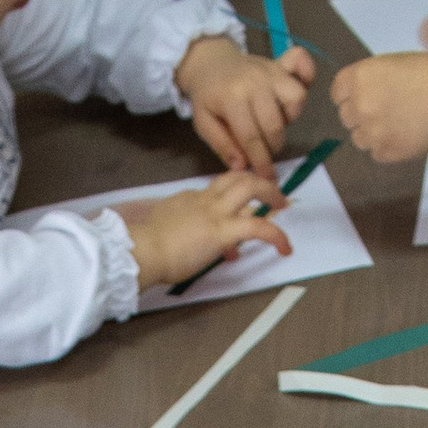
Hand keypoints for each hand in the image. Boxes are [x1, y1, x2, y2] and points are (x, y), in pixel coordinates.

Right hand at [122, 166, 294, 296]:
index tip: (236, 220)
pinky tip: (285, 247)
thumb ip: (181, 232)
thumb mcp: (164, 232)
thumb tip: (194, 243)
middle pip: (237, 177)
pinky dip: (276, 235)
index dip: (230, 203)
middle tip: (273, 195)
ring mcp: (215, 213)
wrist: (142, 250)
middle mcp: (205, 199)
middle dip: (258, 182)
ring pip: (250, 188)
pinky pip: (258, 227)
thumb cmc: (146, 247)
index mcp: (190, 199)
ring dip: (270, 194)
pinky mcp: (223, 231)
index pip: (217, 192)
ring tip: (283, 207)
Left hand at [176, 33, 314, 173]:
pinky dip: (307, 76)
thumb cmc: (208, 97)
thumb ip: (222, 145)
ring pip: (296, 99)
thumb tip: (242, 166)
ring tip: (275, 122)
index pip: (252, 138)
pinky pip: (304, 64)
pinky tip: (294, 93)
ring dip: (290, 117)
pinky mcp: (281, 64)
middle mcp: (255, 82)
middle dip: (273, 147)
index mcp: (233, 99)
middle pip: (276, 124)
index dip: (261, 162)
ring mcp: (271, 71)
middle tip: (264, 150)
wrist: (211, 63)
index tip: (266, 178)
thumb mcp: (204, 124)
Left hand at [329, 53, 427, 165]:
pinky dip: (386, 146)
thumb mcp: (391, 64)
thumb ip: (370, 79)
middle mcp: (359, 106)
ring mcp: (370, 132)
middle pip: (346, 117)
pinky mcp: (385, 153)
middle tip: (383, 110)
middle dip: (360, 114)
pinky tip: (403, 136)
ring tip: (395, 124)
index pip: (337, 93)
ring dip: (371, 133)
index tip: (364, 95)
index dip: (350, 94)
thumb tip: (360, 94)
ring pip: (358, 138)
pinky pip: (376, 153)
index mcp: (359, 78)